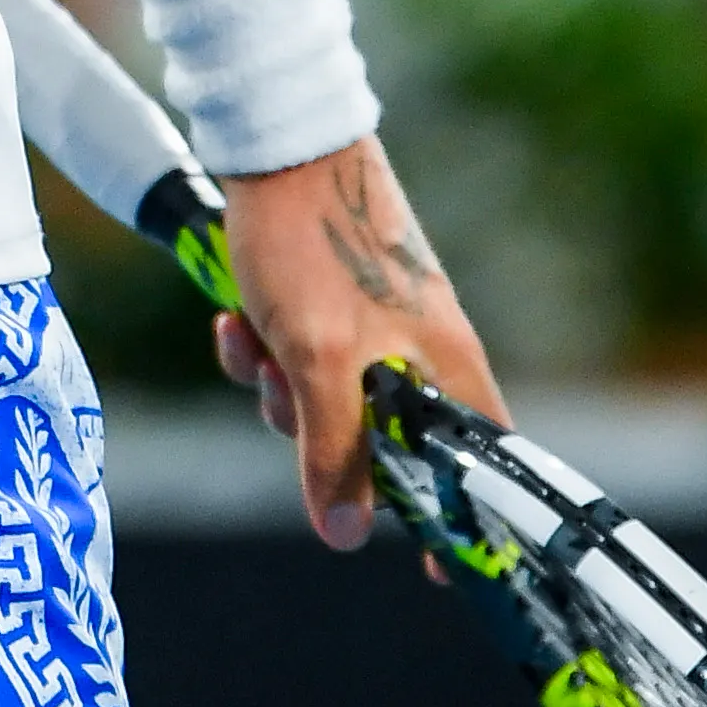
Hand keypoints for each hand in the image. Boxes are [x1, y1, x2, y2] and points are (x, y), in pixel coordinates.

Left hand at [209, 139, 507, 549]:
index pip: (476, 458)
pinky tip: (231, 319)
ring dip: (274, 386)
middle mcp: (419, 343)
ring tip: (250, 340)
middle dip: (317, 434)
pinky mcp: (328, 298)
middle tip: (280, 397)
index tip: (434, 567)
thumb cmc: (311, 241)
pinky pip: (297, 355)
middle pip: (382, 438)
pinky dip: (260, 346)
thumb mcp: (316, 359)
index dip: (458, 515)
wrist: (276, 139)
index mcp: (444, 359)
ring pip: (325, 399)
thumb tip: (345, 536)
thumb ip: (334, 449)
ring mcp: (373, 319)